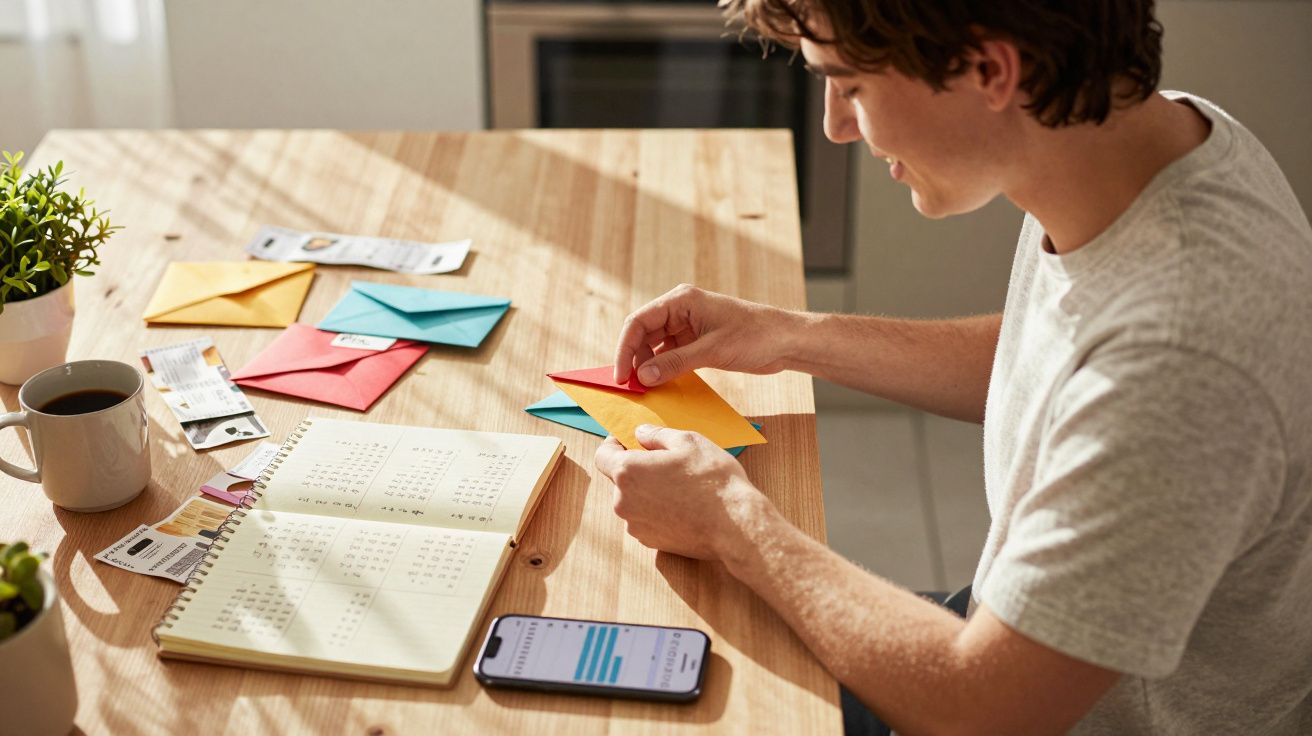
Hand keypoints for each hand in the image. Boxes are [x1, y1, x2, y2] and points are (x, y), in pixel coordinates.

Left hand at [593, 424, 768, 560]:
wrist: (736, 525)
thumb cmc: (713, 480)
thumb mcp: (688, 441)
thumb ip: (656, 434)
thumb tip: (640, 433)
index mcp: (628, 472)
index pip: (602, 455)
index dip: (614, 445)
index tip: (629, 441)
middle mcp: (623, 501)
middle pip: (620, 479)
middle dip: (638, 469)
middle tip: (667, 462)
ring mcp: (635, 525)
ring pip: (634, 500)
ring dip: (648, 491)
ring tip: (680, 486)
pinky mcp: (650, 542)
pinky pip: (646, 519)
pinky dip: (657, 511)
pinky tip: (683, 506)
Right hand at [614, 284, 800, 386]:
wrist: (785, 341)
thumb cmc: (755, 336)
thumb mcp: (712, 351)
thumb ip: (675, 363)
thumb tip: (642, 376)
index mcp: (682, 300)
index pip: (639, 321)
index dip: (625, 348)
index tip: (621, 375)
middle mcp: (680, 310)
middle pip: (643, 333)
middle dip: (634, 358)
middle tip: (630, 386)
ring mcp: (688, 326)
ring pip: (655, 345)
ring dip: (647, 365)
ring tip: (644, 388)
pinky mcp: (696, 341)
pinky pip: (670, 354)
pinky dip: (663, 368)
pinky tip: (660, 384)